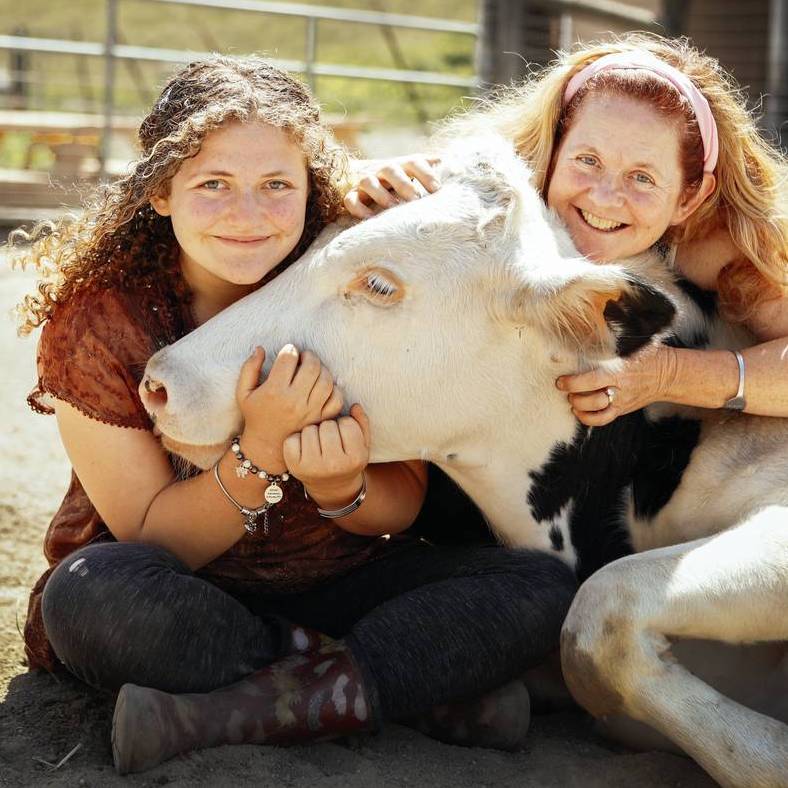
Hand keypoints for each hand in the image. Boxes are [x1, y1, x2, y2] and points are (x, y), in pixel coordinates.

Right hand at [236, 346, 342, 464]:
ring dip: (323, 370)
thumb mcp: (244, 393)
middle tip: (304, 358)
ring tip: (314, 370)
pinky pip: (337, 398)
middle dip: (309, 356)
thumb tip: (260, 348)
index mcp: (274, 391)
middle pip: (312, 366)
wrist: (267, 447)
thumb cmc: (255, 416)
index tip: (289, 352)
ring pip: (327, 380)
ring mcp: (310, 411)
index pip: (289, 358)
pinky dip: (334, 389)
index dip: (290, 349)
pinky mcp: (321, 419)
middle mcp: (294, 400)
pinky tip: (323, 387)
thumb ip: (249, 368)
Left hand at [283, 403, 370, 506]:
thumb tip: (354, 406)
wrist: (331, 488)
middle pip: (327, 425)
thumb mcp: (362, 445)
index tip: (344, 436)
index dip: (345, 425)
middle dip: (329, 428)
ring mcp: (313, 467)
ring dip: (313, 433)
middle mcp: (335, 465)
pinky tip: (304, 450)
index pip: (347, 423)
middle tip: (329, 441)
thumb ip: (362, 424)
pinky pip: (292, 439)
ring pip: (309, 429)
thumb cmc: (347, 460)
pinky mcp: (294, 467)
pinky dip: (296, 441)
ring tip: (318, 445)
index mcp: (355, 459)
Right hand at [344, 155, 441, 217]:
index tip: (438, 191)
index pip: (415, 162)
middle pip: (391, 169)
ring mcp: (365, 181)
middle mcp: (383, 170)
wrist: (366, 179)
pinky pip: (351, 200)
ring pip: (368, 182)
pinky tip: (370, 220)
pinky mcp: (351, 195)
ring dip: (381, 194)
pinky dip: (359, 209)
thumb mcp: (419, 176)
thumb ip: (436, 173)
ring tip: (394, 209)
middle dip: (404, 185)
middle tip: (416, 201)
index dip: (426, 174)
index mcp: (403, 164)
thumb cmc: (403, 183)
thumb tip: (461, 170)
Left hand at [556, 344, 678, 426]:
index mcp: (621, 370)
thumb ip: (609, 339)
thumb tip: (585, 328)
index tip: (561, 380)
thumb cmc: (647, 354)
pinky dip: (588, 419)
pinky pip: (603, 420)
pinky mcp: (623, 410)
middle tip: (564, 387)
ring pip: (596, 412)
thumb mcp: (631, 342)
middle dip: (573, 395)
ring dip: (579, 406)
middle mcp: (621, 388)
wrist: (669, 374)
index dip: (573, 382)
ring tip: (572, 398)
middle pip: (592, 399)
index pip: (592, 380)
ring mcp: (622, 401)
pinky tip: (579, 411)